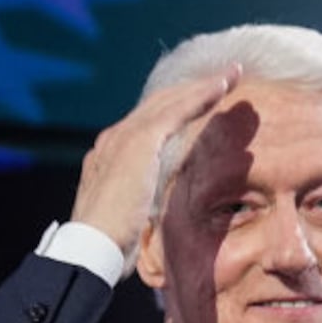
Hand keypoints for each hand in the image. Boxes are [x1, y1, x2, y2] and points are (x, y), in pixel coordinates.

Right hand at [69, 64, 241, 270]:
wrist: (90, 247)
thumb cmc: (110, 247)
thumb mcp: (129, 219)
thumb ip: (144, 207)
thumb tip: (156, 217)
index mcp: (110, 156)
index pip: (148, 124)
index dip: (175, 111)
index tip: (199, 105)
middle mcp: (114, 138)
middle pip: (159, 104)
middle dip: (192, 90)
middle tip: (224, 79)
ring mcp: (125, 137)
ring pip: (170, 101)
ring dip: (203, 86)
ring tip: (231, 75)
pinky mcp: (139, 141)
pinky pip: (176, 110)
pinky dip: (201, 96)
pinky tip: (222, 87)